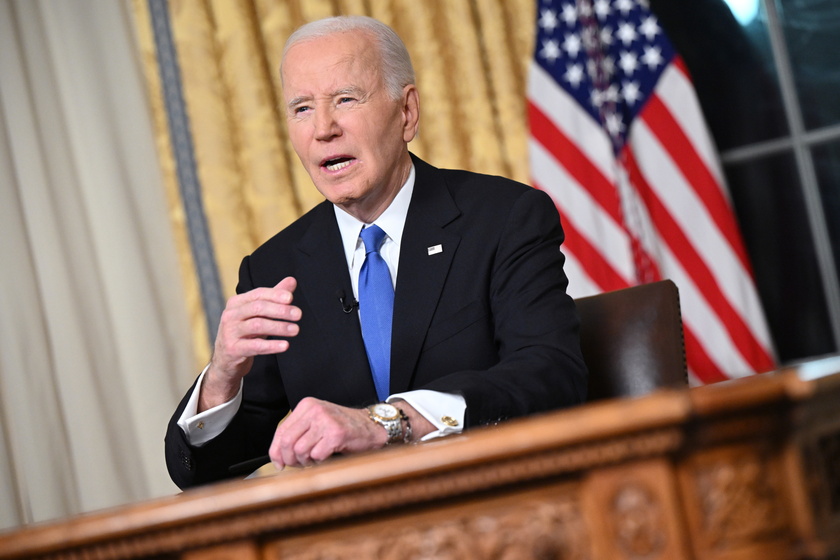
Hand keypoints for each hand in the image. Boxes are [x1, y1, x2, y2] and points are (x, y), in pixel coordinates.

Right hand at [199, 276, 300, 410]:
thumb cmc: (245, 332)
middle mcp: (230, 315)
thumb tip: (292, 281)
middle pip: (258, 308)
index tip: (291, 298)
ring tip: (296, 330)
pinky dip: (271, 346)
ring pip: (257, 326)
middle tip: (298, 314)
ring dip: (279, 327)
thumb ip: (274, 297)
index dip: (274, 295)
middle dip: (280, 310)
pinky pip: (254, 346)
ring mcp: (230, 332)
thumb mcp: (258, 314)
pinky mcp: (233, 349)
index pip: (258, 294)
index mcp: (236, 303)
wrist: (226, 359)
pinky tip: (285, 345)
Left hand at [269, 397, 386, 468]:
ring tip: (315, 459)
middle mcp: (314, 410)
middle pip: (287, 442)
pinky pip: (317, 455)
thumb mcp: (316, 424)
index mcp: (306, 405)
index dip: (276, 451)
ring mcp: (325, 421)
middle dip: (290, 460)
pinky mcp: (336, 434)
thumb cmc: (342, 427)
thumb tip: (277, 457)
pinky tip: (326, 456)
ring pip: (300, 450)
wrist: (370, 427)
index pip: (281, 430)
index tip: (279, 464)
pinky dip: (320, 461)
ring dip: (306, 461)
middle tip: (299, 465)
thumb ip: (297, 435)